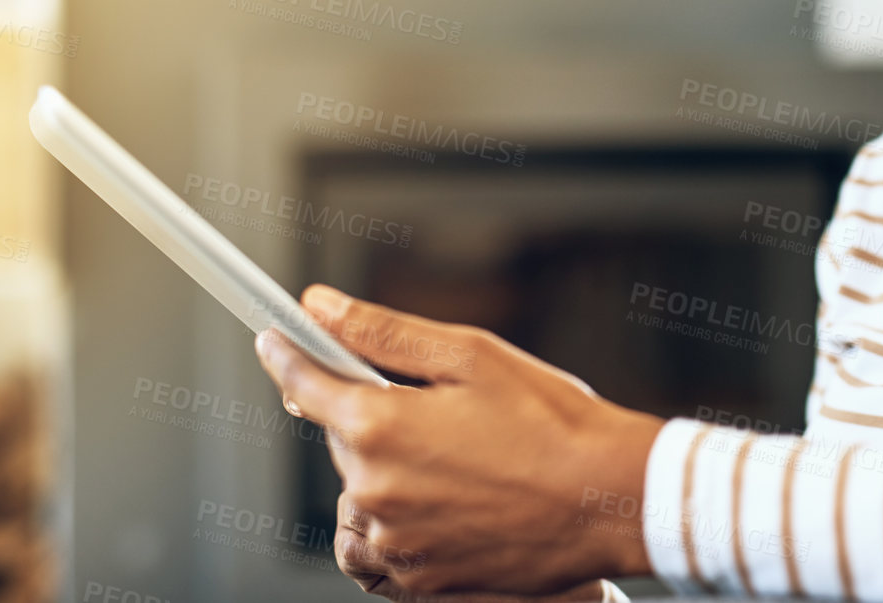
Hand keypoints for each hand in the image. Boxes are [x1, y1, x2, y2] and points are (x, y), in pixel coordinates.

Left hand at [252, 285, 663, 595]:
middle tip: (444, 408)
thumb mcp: (470, 356)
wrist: (608, 501)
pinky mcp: (418, 581)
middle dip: (377, 416)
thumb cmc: (551, 422)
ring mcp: (394, 543)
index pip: (306, 385)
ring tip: (461, 460)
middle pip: (344, 438)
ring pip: (364, 491)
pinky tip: (454, 501)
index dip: (286, 358)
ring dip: (391, 470)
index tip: (274, 341)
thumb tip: (320, 306)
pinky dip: (403, 519)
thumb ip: (384, 331)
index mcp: (378, 428)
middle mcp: (372, 491)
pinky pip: (383, 545)